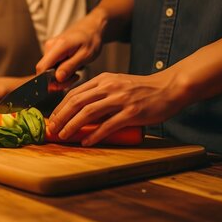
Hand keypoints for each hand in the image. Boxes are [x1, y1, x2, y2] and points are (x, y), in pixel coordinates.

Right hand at [35, 20, 102, 81]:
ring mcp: (49, 48)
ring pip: (48, 70)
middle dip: (58, 80)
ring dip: (61, 76)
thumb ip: (70, 66)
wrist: (91, 28)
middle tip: (75, 78)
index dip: (48, 81)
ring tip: (75, 73)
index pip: (42, 68)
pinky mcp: (52, 51)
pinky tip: (71, 68)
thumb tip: (57, 78)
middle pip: (45, 71)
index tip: (62, 85)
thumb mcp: (86, 55)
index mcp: (58, 46)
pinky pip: (52, 66)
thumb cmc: (91, 40)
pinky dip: (61, 71)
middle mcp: (50, 46)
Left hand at [48, 71, 189, 145]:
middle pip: (77, 102)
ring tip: (64, 136)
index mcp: (103, 79)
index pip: (74, 93)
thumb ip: (101, 93)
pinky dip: (94, 134)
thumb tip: (81, 110)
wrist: (168, 88)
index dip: (60, 107)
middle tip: (53, 130)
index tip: (53, 119)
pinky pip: (108, 125)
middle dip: (61, 117)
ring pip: (88, 113)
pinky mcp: (131, 112)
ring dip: (73, 126)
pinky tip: (86, 141)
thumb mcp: (117, 84)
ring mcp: (120, 99)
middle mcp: (109, 87)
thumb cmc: (142, 89)